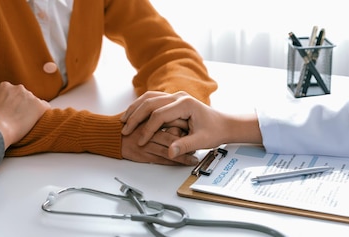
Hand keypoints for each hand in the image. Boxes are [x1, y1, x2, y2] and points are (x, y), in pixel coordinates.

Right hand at [0, 82, 49, 147]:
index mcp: (5, 86)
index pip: (9, 94)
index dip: (7, 105)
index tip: (4, 114)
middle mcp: (19, 88)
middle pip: (22, 97)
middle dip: (19, 107)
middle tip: (13, 120)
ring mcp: (31, 97)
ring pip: (33, 103)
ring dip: (29, 111)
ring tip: (23, 124)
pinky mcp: (41, 107)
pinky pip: (45, 109)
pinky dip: (41, 115)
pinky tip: (35, 122)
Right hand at [122, 91, 256, 157]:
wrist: (225, 123)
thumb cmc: (215, 131)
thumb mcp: (202, 141)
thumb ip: (185, 145)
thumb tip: (171, 152)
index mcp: (186, 104)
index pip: (159, 114)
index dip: (148, 128)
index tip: (140, 140)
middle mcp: (179, 97)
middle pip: (150, 103)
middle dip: (135, 116)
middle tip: (124, 130)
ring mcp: (175, 96)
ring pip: (148, 99)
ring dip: (135, 109)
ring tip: (123, 121)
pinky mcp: (173, 99)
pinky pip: (151, 99)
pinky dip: (140, 107)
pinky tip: (132, 116)